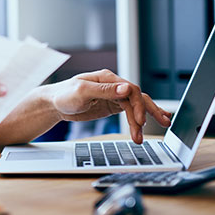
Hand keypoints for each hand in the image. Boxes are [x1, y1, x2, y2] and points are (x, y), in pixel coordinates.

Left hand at [43, 69, 171, 143]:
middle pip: (137, 97)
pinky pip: (130, 111)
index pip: (131, 90)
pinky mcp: (111, 106)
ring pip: (135, 106)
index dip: (138, 105)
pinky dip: (139, 118)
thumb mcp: (82, 91)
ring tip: (146, 135)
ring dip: (143, 120)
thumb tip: (126, 88)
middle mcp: (113, 86)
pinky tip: (148, 124)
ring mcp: (113, 96)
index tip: (140, 121)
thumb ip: (104, 90)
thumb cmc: (63, 95)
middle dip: (149, 112)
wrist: (53, 104)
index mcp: (107, 78)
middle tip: (161, 124)